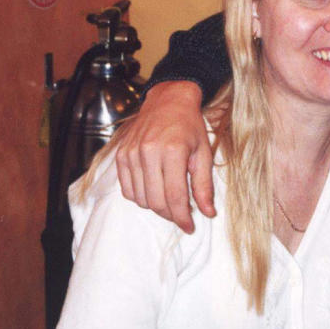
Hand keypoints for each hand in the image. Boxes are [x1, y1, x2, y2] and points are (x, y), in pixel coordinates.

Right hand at [115, 81, 214, 232]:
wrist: (168, 101)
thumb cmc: (190, 126)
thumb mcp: (204, 152)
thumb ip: (204, 185)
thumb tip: (208, 213)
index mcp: (172, 151)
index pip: (175, 196)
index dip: (182, 217)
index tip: (189, 227)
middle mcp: (148, 152)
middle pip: (156, 201)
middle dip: (170, 215)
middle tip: (182, 216)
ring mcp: (131, 154)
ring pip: (141, 198)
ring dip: (156, 207)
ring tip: (170, 201)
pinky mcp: (121, 155)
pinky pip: (127, 189)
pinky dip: (140, 197)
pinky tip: (154, 192)